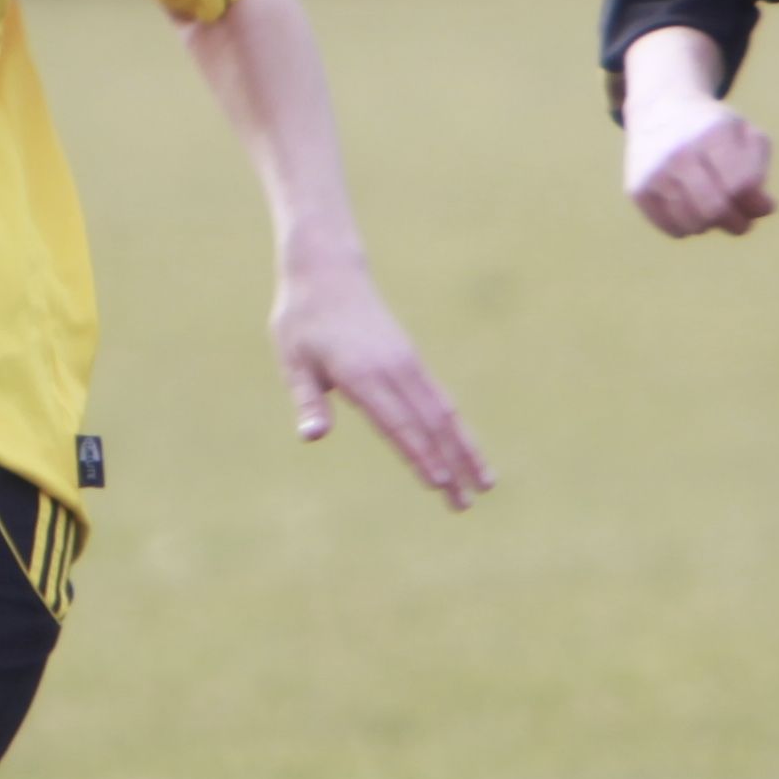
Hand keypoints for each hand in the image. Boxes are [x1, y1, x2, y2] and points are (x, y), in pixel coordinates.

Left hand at [272, 253, 490, 508]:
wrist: (328, 272)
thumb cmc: (302, 320)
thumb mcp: (293, 360)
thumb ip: (306, 399)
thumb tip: (313, 436)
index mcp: (362, 375)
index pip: (396, 423)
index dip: (418, 455)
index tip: (438, 484)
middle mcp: (394, 370)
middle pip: (430, 425)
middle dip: (450, 467)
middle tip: (465, 506)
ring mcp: (408, 363)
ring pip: (445, 413)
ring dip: (465, 450)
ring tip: (485, 484)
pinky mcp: (412, 359)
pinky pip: (441, 398)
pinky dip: (457, 427)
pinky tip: (466, 449)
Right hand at [617, 41, 775, 237]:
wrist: (659, 111)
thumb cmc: (713, 130)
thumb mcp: (744, 133)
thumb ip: (760, 170)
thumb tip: (764, 210)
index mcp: (714, 133)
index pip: (741, 184)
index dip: (756, 203)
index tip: (761, 203)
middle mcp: (680, 152)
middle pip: (716, 209)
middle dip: (737, 223)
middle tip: (741, 221)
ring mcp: (655, 172)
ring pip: (694, 224)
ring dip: (712, 225)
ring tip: (714, 210)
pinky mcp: (638, 189)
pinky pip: (673, 229)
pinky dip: (689, 227)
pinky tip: (691, 209)